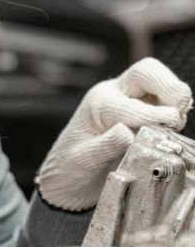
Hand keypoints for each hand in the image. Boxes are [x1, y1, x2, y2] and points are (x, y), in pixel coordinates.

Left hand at [36, 57, 191, 210]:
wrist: (69, 175)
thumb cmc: (71, 167)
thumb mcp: (81, 161)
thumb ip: (103, 147)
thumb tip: (125, 132)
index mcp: (96, 104)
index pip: (129, 103)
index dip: (152, 115)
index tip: (167, 128)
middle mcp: (113, 95)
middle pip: (145, 71)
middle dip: (168, 87)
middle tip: (177, 115)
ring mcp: (129, 98)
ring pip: (158, 80)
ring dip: (175, 97)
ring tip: (175, 124)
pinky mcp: (142, 108)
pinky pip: (164, 98)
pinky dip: (175, 107)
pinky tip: (172, 127)